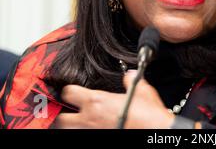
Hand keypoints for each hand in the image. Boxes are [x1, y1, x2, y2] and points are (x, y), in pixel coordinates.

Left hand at [55, 70, 174, 128]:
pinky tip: (93, 128)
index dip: (70, 91)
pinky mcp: (97, 140)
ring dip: (72, 126)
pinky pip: (82, 136)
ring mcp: (91, 132)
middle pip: (62, 118)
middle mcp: (89, 119)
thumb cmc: (147, 115)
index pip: (68, 92)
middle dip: (65, 115)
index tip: (72, 92)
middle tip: (72, 112)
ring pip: (69, 130)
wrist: (153, 131)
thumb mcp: (141, 91)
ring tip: (81, 122)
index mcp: (96, 101)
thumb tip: (129, 75)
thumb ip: (130, 81)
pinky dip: (85, 132)